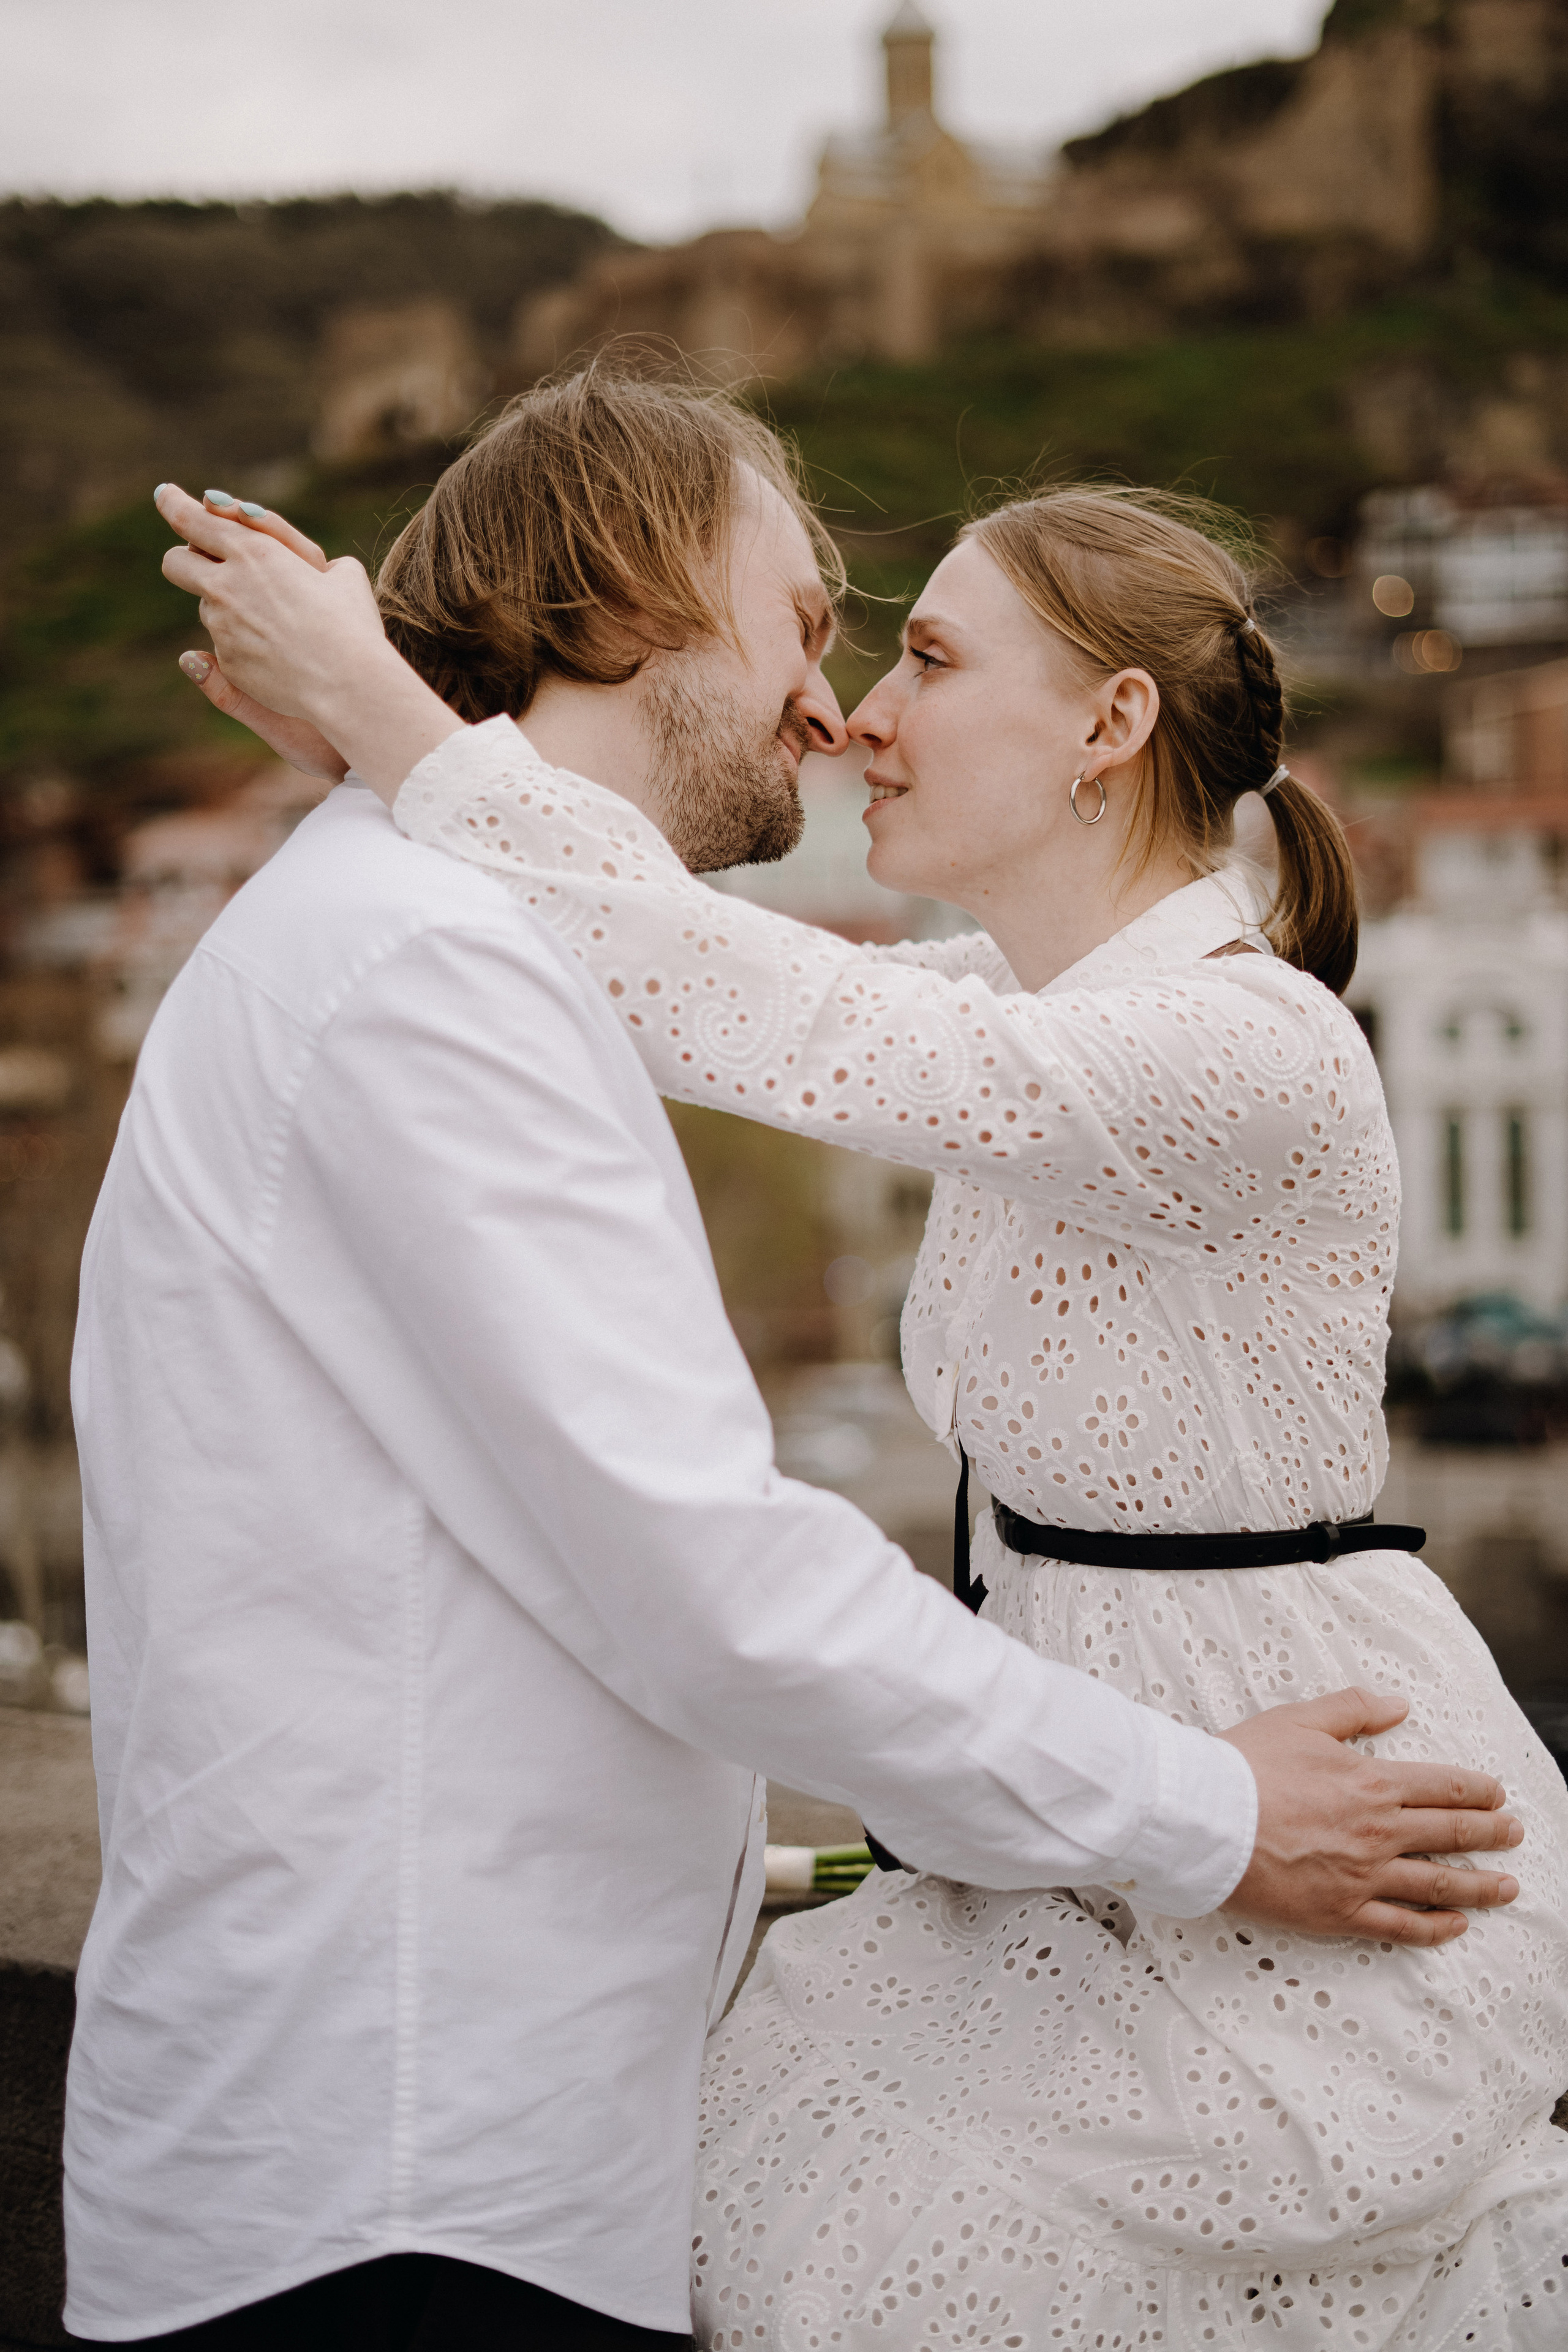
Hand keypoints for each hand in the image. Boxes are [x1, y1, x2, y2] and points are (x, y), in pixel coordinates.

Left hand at [169, 493, 345, 779]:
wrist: (349, 685)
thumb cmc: (353, 624)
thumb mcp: (342, 574)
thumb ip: (304, 556)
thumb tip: (291, 561)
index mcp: (253, 551)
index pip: (192, 519)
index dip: (174, 504)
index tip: (166, 495)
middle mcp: (226, 586)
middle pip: (176, 562)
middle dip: (186, 559)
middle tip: (209, 563)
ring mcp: (221, 626)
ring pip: (207, 607)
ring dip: (228, 607)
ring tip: (275, 622)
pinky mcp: (227, 661)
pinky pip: (224, 646)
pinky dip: (245, 645)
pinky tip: (280, 655)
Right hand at [1220, 1686, 1522, 1943]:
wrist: (1204, 1818)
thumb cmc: (1245, 1766)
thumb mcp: (1300, 1719)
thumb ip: (1354, 1709)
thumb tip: (1397, 1705)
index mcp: (1372, 1782)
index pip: (1444, 1787)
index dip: (1478, 1790)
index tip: (1496, 1794)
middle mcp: (1379, 1831)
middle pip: (1452, 1834)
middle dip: (1492, 1833)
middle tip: (1514, 1833)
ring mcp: (1364, 1876)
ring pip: (1438, 1884)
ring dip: (1480, 1885)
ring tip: (1507, 1887)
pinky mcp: (1340, 1912)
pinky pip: (1400, 1926)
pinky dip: (1434, 1928)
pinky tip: (1455, 1926)